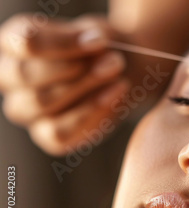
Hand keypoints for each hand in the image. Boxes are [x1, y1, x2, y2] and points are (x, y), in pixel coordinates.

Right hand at [0, 14, 128, 155]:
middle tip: (114, 62)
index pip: (25, 41)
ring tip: (119, 78)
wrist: (119, 73)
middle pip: (26, 73)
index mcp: (13, 42)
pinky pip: (58, 133)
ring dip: (86, 89)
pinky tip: (115, 97)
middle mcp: (8, 76)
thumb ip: (92, 39)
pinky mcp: (45, 134)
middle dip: (76, 68)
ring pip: (41, 103)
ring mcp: (23, 109)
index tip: (99, 42)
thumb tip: (93, 44)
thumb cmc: (100, 49)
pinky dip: (90, 115)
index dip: (63, 43)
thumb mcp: (98, 34)